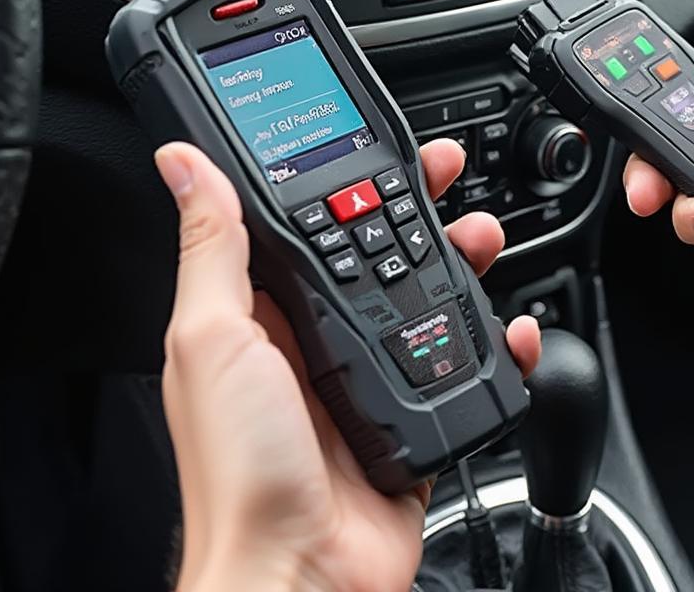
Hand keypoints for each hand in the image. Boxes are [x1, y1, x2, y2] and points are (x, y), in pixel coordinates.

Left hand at [154, 139, 540, 591]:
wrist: (297, 579)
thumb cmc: (239, 471)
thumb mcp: (211, 339)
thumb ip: (211, 248)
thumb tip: (181, 162)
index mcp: (265, 311)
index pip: (313, 221)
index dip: (349, 176)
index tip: (382, 144)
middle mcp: (316, 338)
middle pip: (380, 251)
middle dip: (420, 207)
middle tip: (450, 177)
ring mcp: (368, 377)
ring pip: (428, 299)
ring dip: (464, 262)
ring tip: (485, 238)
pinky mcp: (412, 417)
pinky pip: (465, 368)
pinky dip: (498, 345)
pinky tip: (512, 328)